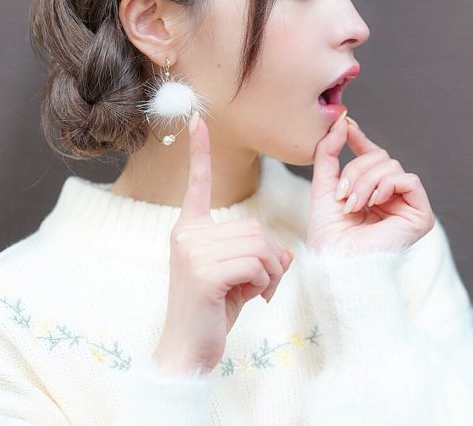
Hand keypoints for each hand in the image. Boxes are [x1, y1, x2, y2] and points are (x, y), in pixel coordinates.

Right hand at [152, 112, 293, 375]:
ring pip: (260, 245)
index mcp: (190, 230)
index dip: (200, 152)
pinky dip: (264, 283)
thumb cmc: (214, 312)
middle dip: (270, 259)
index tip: (197, 119)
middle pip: (256, 227)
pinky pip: (257, 263)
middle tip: (259, 286)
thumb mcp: (240, 276)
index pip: (196, 185)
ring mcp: (193, 252)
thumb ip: (257, 254)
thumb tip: (284, 252)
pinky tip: (251, 300)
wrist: (188, 352)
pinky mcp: (203, 272)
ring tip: (253, 294)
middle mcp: (187, 235)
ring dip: (269, 274)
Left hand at [306, 115, 434, 255]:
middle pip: (382, 159)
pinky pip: (410, 180)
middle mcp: (393, 199)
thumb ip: (329, 154)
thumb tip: (343, 123)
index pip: (373, 158)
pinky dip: (388, 185)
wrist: (336, 262)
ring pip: (392, 167)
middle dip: (358, 171)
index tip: (346, 125)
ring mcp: (408, 207)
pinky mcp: (421, 216)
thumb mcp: (324, 187)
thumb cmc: (328, 236)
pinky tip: (375, 202)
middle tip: (343, 195)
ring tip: (354, 205)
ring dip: (367, 182)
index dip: (361, 140)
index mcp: (373, 194)